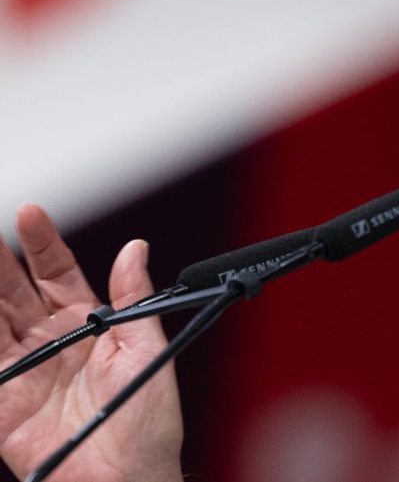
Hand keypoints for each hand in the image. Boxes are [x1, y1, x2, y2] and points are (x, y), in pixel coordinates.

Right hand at [0, 205, 183, 481]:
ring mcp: (22, 375)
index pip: (58, 272)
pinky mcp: (2, 408)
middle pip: (13, 292)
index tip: (30, 212)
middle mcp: (51, 344)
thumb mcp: (147, 351)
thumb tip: (135, 247)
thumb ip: (134, 300)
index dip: (42, 242)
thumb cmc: (148, 424)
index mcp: (88, 325)